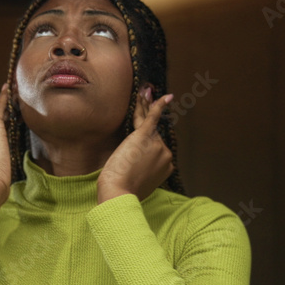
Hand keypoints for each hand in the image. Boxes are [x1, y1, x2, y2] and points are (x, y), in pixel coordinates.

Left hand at [97, 86, 174, 203]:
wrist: (119, 193)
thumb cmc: (123, 192)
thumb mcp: (139, 183)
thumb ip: (142, 173)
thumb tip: (135, 170)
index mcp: (166, 167)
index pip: (156, 150)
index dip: (146, 145)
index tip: (139, 144)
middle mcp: (165, 154)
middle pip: (154, 135)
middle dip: (147, 121)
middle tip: (146, 102)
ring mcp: (157, 145)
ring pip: (150, 123)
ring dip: (146, 106)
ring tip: (145, 92)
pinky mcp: (145, 136)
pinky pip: (153, 117)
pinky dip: (157, 105)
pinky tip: (164, 95)